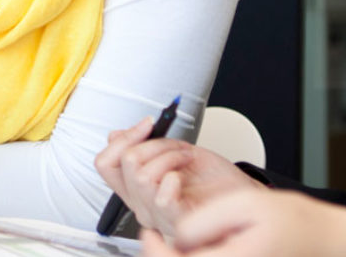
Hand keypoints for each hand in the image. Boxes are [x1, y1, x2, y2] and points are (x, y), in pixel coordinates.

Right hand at [95, 119, 259, 235]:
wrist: (241, 196)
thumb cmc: (213, 180)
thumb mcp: (174, 152)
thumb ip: (144, 146)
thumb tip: (116, 135)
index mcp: (136, 188)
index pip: (105, 164)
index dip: (122, 138)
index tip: (146, 125)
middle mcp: (142, 204)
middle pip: (126, 163)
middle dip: (154, 143)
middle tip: (174, 145)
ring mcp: (157, 215)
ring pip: (142, 176)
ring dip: (168, 157)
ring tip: (184, 159)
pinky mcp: (177, 221)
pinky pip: (162, 198)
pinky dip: (174, 176)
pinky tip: (185, 176)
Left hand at [138, 188, 345, 256]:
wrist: (324, 240)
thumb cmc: (295, 222)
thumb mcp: (246, 204)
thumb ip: (206, 219)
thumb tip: (176, 233)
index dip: (154, 251)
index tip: (149, 233)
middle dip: (162, 255)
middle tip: (153, 237)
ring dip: (177, 256)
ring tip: (172, 240)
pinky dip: (193, 256)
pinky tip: (193, 245)